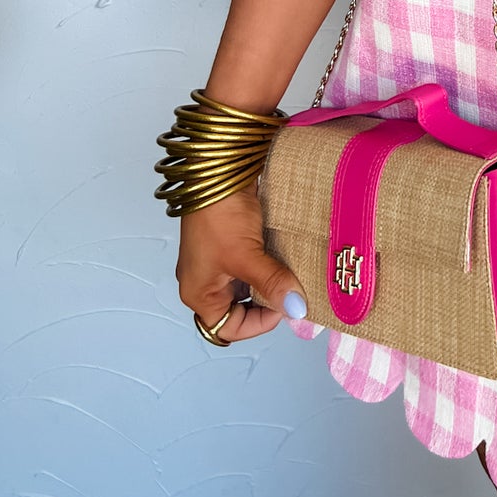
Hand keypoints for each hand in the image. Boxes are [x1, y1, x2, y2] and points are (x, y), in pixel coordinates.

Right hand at [175, 183, 306, 343]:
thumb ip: (271, 283)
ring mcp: (219, 262)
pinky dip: (271, 264)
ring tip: (292, 275)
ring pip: (250, 286)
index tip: (285, 306)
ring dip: (271, 282)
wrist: (218, 168)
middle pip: (240, 309)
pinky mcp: (233, 243)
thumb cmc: (218, 215)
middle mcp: (207, 281)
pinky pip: (254, 265)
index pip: (229, 328)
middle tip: (292, 291)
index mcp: (199, 293)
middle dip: (268, 302)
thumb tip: (297, 309)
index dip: (258, 323)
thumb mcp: (246, 255)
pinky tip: (287, 258)